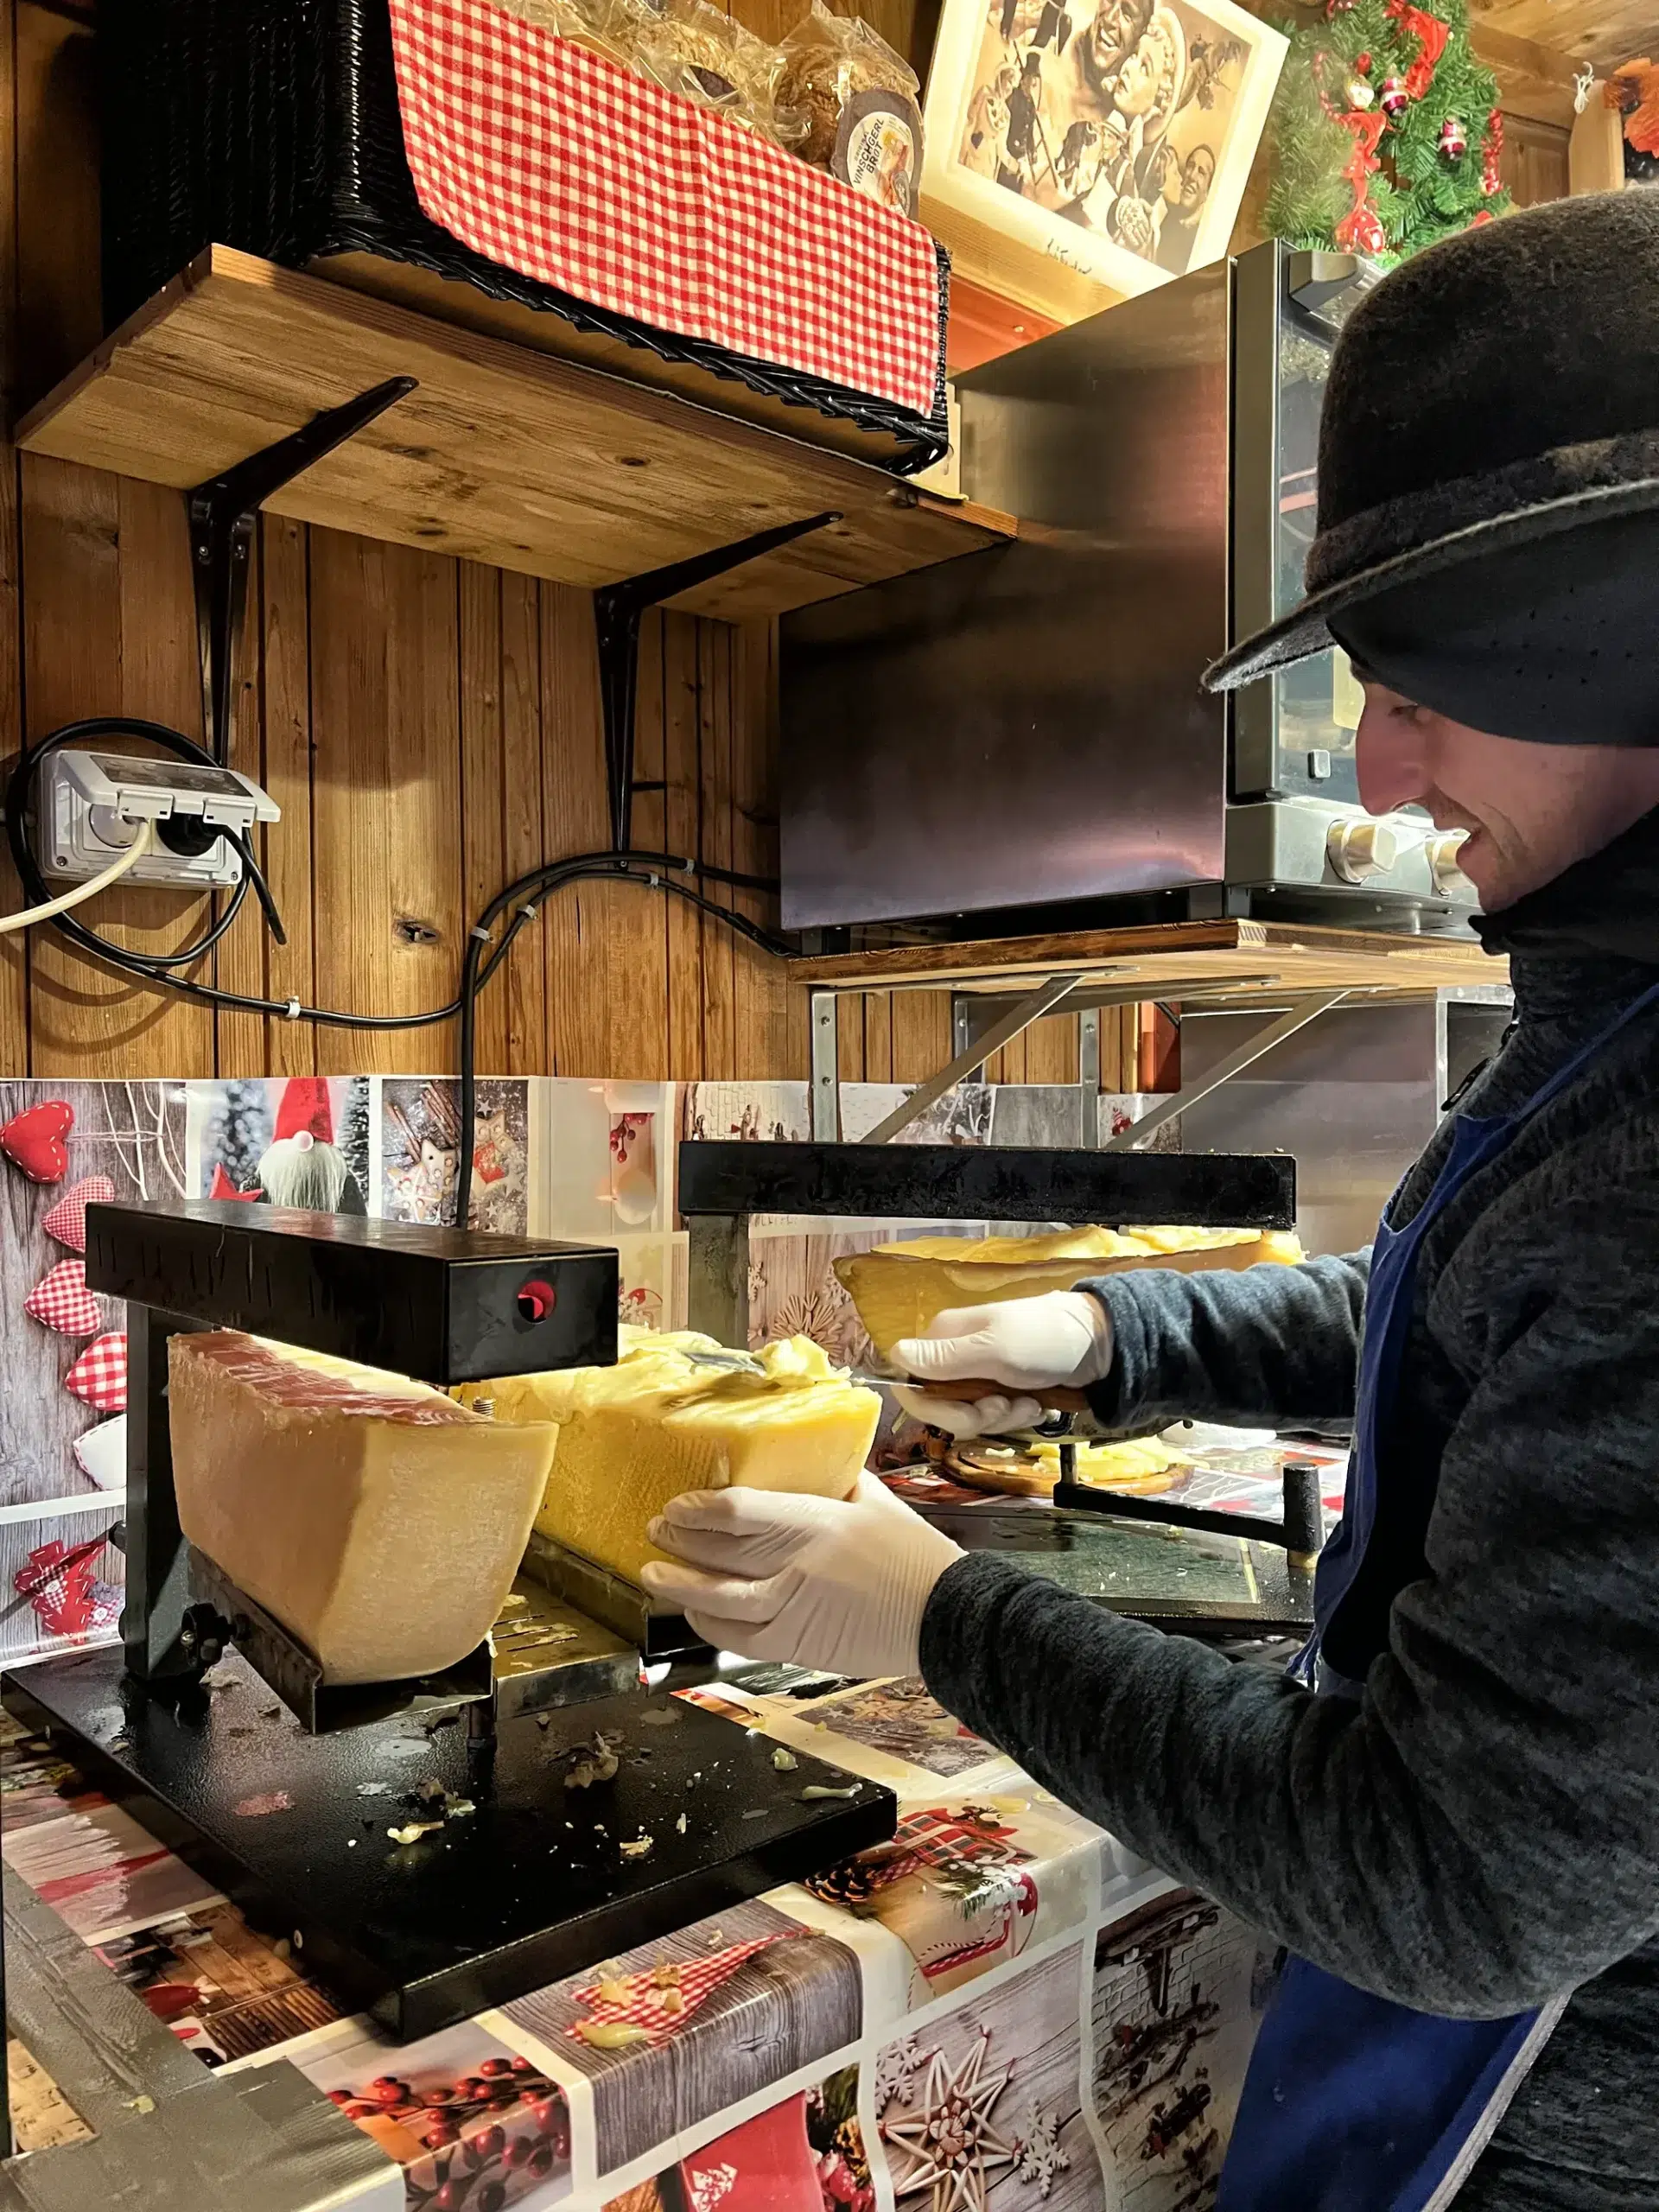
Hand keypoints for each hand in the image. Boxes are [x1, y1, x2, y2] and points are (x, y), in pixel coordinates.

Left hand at [639, 1473, 961, 1678]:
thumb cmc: (916, 1557)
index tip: (678, 1504)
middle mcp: (797, 1567)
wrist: (945, 1617)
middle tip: (656, 1528)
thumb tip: (810, 1461)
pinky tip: (695, 1614)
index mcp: (817, 1523)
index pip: (739, 1513)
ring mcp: (793, 1610)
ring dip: (679, 1587)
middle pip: (720, 1554)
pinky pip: (739, 1639)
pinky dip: (710, 1626)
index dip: (699, 1509)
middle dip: (680, 1541)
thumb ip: (837, 1480)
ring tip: (653, 1572)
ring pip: (719, 1602)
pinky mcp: (797, 1646)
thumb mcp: (876, 1501)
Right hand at [890, 1291, 1112, 1438]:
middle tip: (1006, 1406)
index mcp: (943, 1339)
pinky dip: (1016, 1416)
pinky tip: (1037, 1403)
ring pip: (970, 1416)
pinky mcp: (1002, 1387)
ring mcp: (979, 1373)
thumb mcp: (993, 1349)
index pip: (911, 1385)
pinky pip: (995, 1417)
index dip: (935, 1408)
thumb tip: (892, 1354)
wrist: (1101, 1343)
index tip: (970, 1413)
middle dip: (977, 1417)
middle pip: (940, 1407)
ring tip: (1030, 1401)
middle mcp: (954, 1356)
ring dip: (1002, 1418)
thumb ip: (943, 1358)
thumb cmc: (1046, 1339)